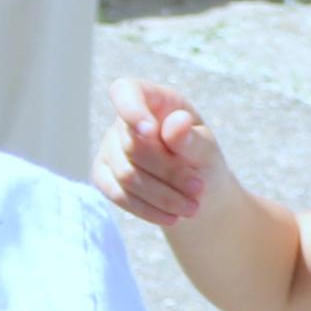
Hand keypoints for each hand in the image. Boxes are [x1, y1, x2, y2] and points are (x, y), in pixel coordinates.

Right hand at [99, 77, 225, 225]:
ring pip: (126, 175)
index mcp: (153, 100)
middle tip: (199, 189)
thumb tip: (175, 124)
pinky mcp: (104, 177)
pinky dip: (147, 209)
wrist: (197, 193)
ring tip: (193, 208)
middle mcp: (124, 122)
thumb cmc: (203, 160)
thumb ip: (191, 138)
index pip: (126, 92)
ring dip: (162, 196)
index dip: (132, 110)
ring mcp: (109, 149)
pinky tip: (172, 218)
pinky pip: (118, 195)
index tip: (151, 131)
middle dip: (169, 172)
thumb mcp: (207, 148)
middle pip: (133, 146)